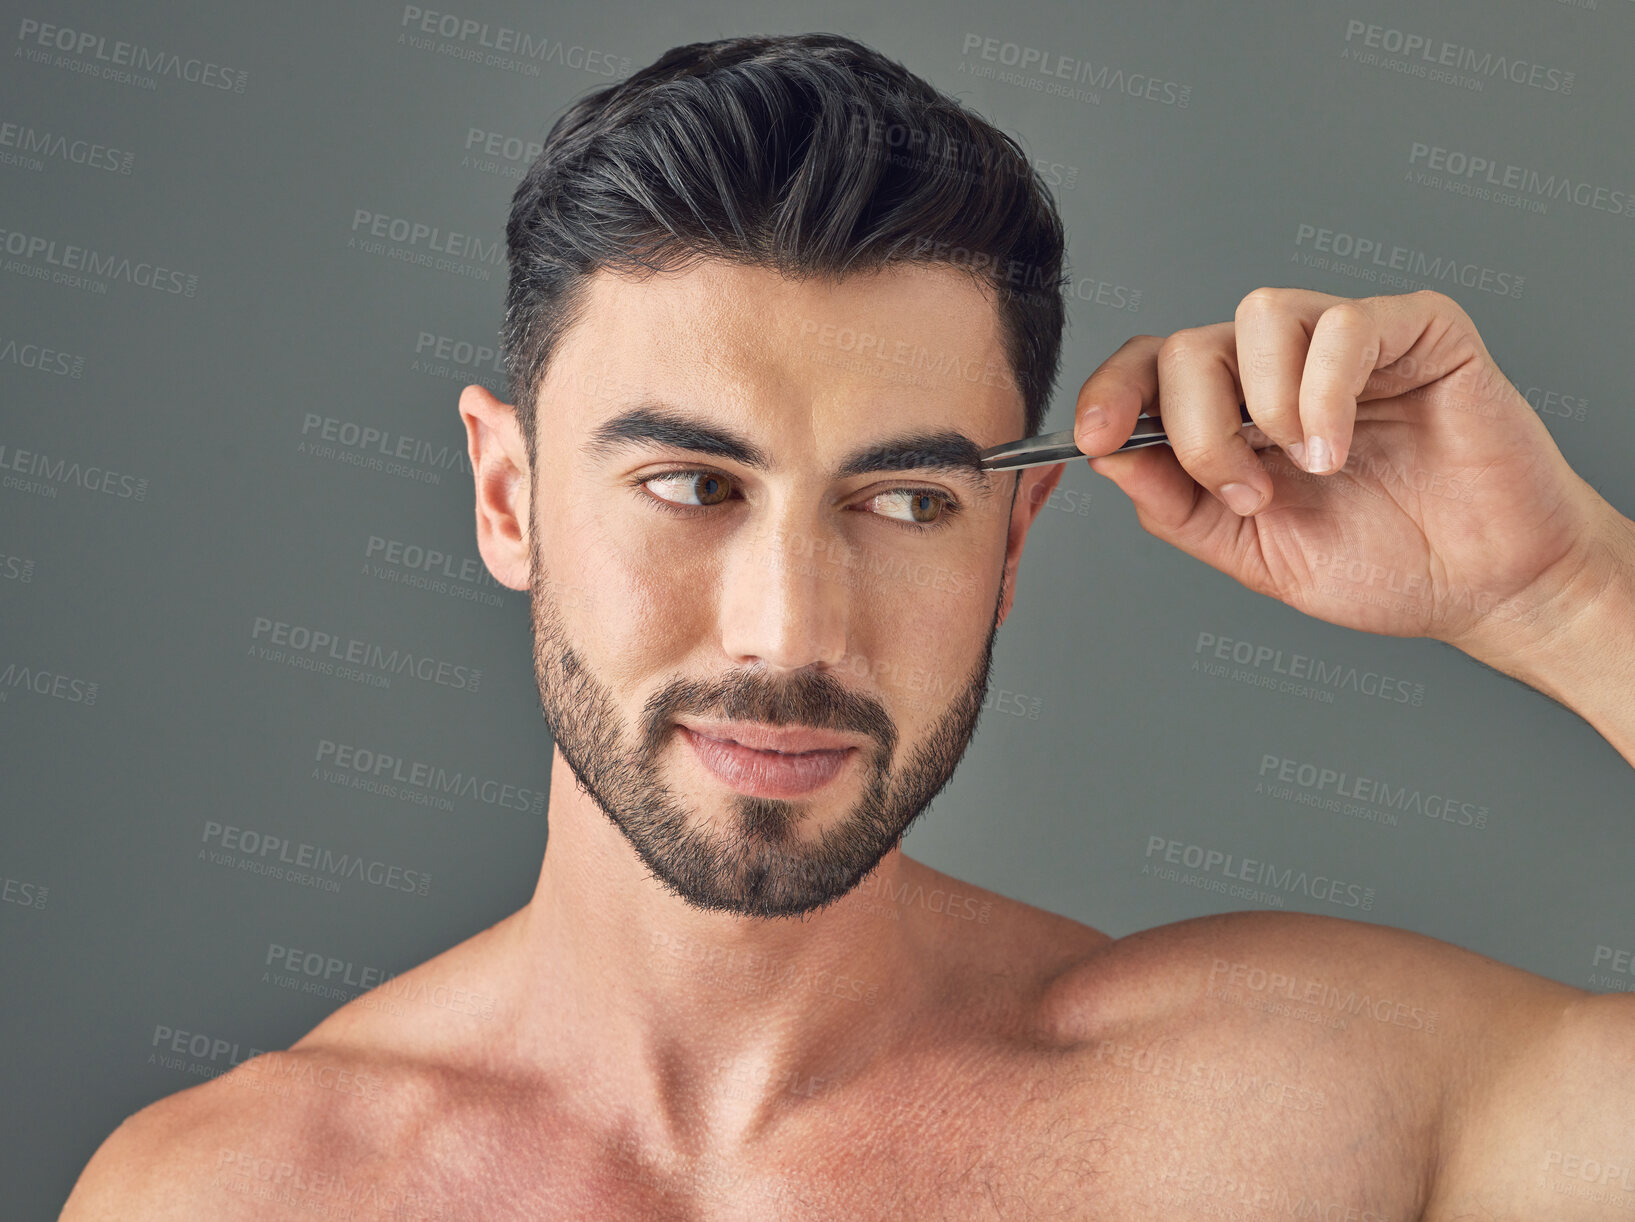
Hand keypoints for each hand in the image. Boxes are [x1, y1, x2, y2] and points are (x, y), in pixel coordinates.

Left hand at [1075, 287, 1624, 665]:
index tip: (1095, 437)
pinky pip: (1344, 324)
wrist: (1484, 587)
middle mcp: (1282, 369)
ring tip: (1309, 467)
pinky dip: (1327, 392)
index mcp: (1236, 414)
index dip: (1112, 393)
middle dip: (1197, 428)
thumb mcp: (1253, 551)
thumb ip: (1178, 506)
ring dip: (1266, 405)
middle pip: (1191, 345)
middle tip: (1247, 491)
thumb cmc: (1385, 564)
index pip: (1152, 369)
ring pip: (1260, 314)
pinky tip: (1340, 447)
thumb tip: (1109, 456)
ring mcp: (1347, 343)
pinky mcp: (1418, 330)